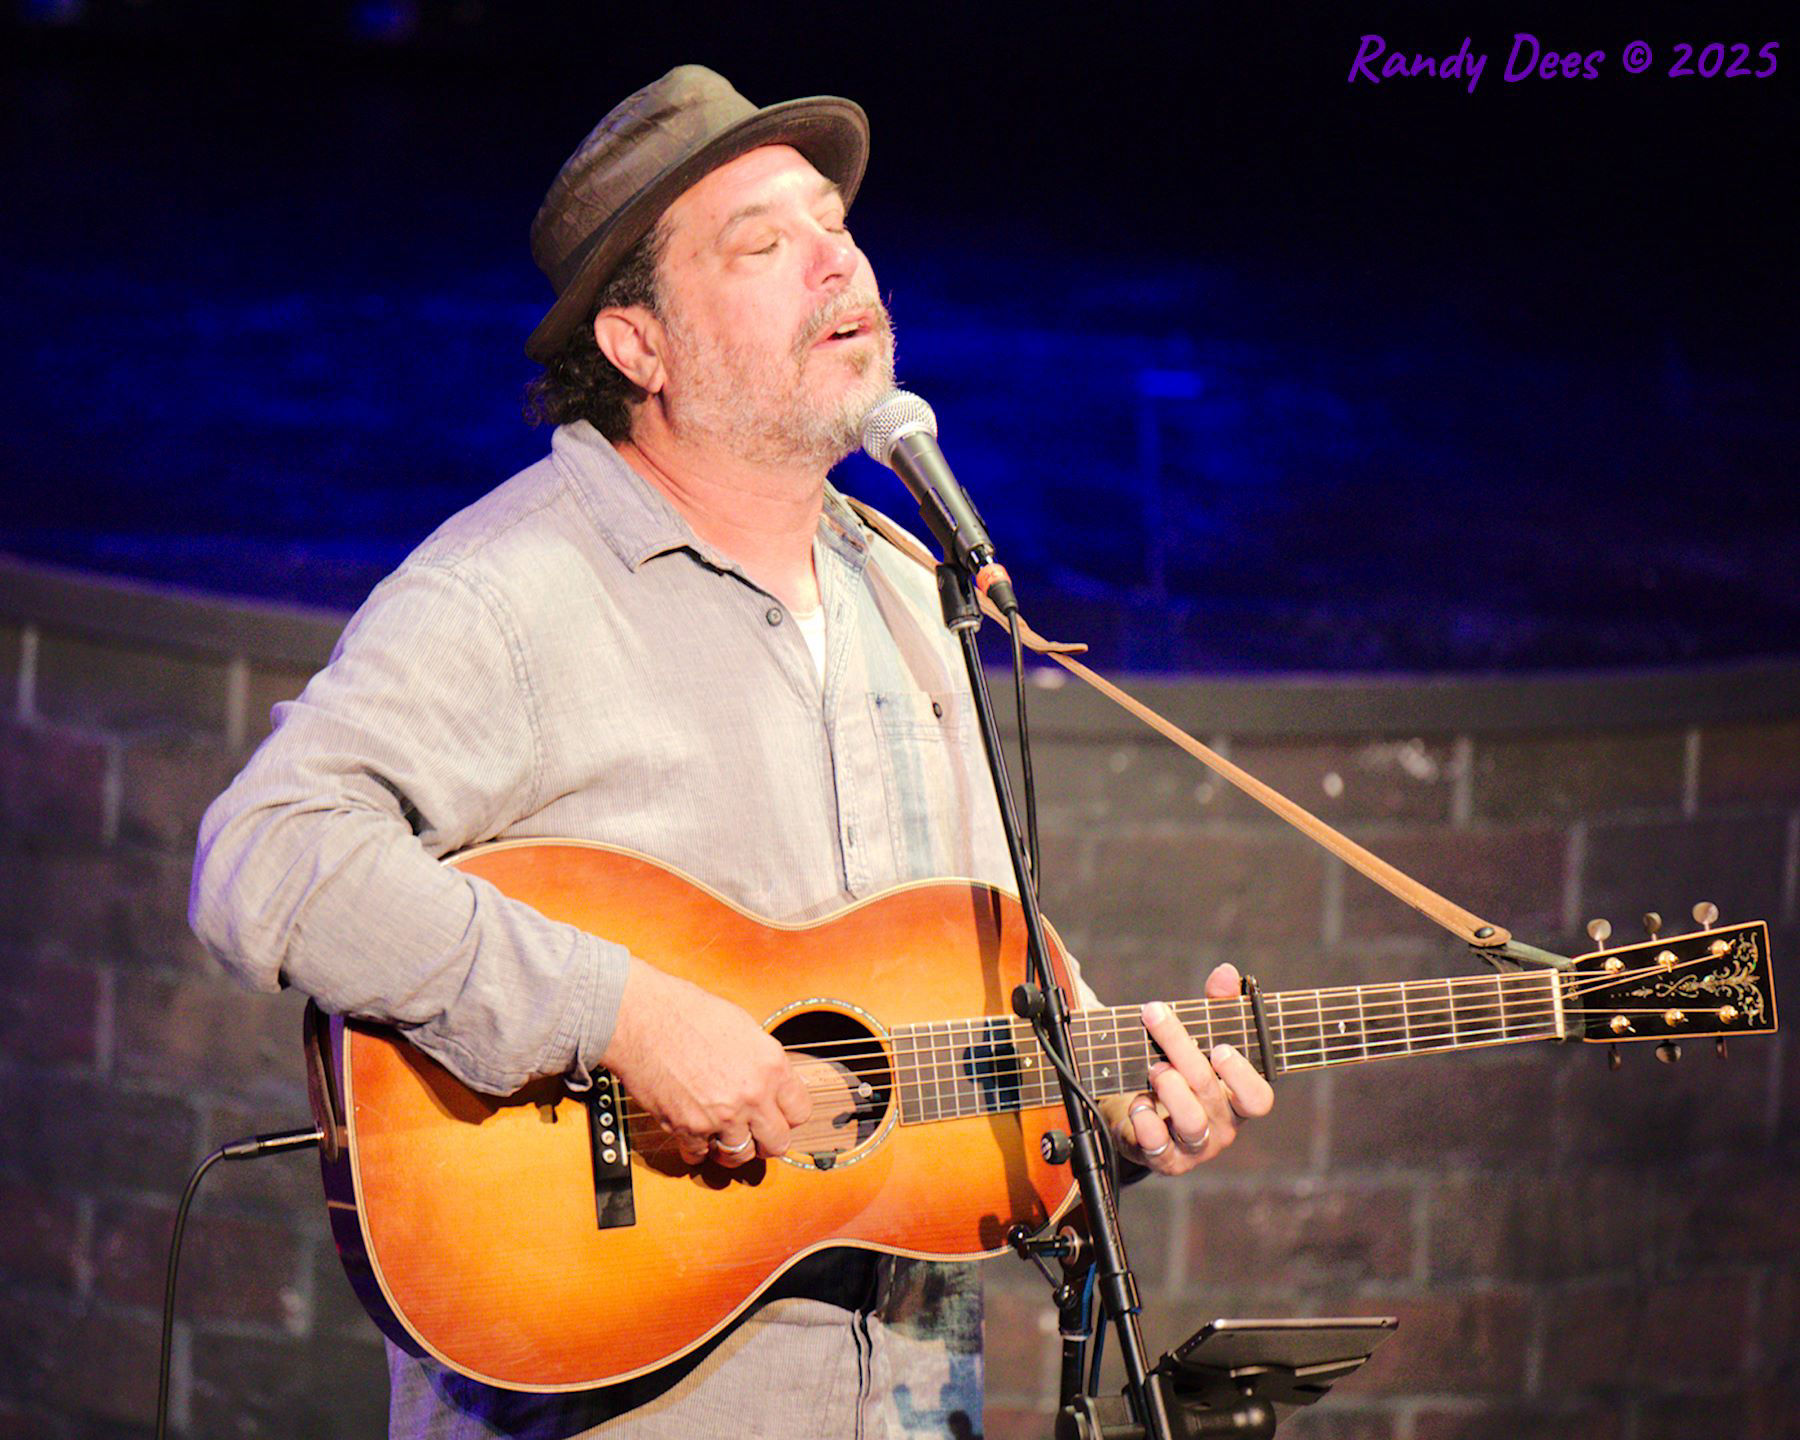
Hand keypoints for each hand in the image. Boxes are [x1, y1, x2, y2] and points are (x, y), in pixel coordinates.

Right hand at [601, 959, 811, 1166]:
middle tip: (755, 1134)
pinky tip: (694, 1134)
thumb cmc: (688, 1012)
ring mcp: (720, 1116)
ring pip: (740, 1156)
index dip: (789, 1116)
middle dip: (767, 1141)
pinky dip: (697, 1149)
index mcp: (771, 1066)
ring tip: (723, 1137)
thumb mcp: (743, 1028)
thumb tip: (771, 1084)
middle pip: (777, 1143)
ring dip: (732, 1149)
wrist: (644, 1018)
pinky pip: (700, 1154)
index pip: (800, 1111)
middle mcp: (752, 1095)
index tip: (779, 1116)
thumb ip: (762, 1061)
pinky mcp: (688, 1128)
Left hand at [1104, 963, 1273, 1175]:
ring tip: (1152, 1066)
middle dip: (1182, 1051)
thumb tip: (1226, 973)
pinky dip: (1145, 1121)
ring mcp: (1192, 1147)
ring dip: (1169, 1089)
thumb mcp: (1202, 1035)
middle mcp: (1221, 1127)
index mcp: (1238, 1099)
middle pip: (1210, 1092)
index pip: (1258, 1099)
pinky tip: (1138, 1101)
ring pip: (1191, 1124)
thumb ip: (1218, 1005)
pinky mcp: (1161, 1158)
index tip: (1220, 1048)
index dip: (1242, 1076)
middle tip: (1156, 1018)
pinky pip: (1156, 1147)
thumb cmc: (1182, 1068)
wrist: (1139, 1108)